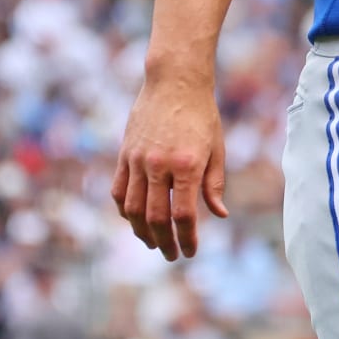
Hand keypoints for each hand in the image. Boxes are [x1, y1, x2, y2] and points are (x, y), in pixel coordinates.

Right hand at [112, 77, 228, 259]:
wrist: (175, 83)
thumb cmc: (203, 116)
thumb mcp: (217, 148)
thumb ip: (214, 184)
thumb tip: (219, 215)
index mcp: (188, 164)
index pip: (183, 214)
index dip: (187, 238)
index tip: (191, 251)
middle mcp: (159, 165)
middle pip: (156, 217)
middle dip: (164, 242)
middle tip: (173, 255)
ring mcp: (138, 160)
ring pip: (132, 209)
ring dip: (142, 232)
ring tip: (154, 243)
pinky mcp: (124, 155)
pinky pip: (118, 191)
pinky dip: (125, 211)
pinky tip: (135, 220)